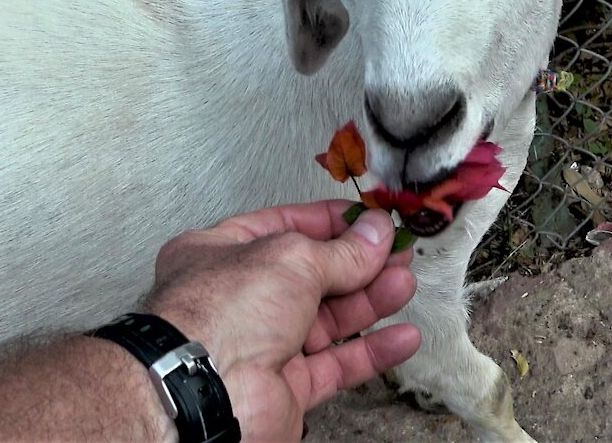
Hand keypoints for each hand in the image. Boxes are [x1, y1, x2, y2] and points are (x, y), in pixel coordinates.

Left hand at [144, 200, 419, 441]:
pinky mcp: (285, 386)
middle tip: (395, 251)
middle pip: (312, 274)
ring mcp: (262, 344)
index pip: (284, 227)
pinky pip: (337, 364)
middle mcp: (239, 299)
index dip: (329, 222)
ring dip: (370, 301)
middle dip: (359, 262)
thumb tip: (374, 233)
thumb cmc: (218, 316)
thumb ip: (341, 250)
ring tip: (403, 283)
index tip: (368, 220)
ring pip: (328, 319)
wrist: (208, 392)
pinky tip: (400, 337)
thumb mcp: (292, 258)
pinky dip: (372, 351)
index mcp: (221, 253)